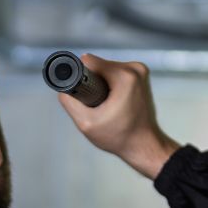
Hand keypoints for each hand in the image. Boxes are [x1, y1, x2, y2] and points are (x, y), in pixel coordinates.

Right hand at [56, 54, 180, 179]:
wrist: (145, 145)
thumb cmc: (119, 137)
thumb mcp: (86, 123)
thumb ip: (69, 102)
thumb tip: (62, 89)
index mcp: (124, 76)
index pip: (89, 62)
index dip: (80, 77)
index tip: (85, 95)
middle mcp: (135, 68)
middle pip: (99, 65)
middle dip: (92, 82)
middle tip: (98, 105)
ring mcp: (141, 71)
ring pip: (107, 69)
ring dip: (101, 84)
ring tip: (107, 106)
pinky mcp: (142, 76)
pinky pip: (116, 73)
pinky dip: (111, 85)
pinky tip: (114, 102)